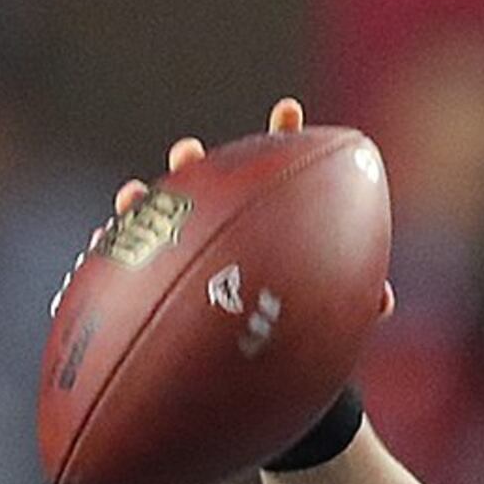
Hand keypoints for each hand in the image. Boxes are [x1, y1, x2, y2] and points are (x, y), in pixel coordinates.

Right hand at [93, 97, 397, 323]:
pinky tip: (102, 241)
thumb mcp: (337, 321)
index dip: (286, 137)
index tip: (288, 110)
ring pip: (163, 215)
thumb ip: (357, 305)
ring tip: (133, 194)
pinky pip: (132, 259)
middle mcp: (230, 225)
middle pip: (210, 182)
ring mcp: (192, 247)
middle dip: (196, 162)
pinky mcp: (161, 278)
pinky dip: (118, 249)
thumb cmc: (308, 335)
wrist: (270, 372)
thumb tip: (381, 300)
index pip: (282, 169)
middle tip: (188, 153)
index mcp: (276, 222)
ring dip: (146, 202)